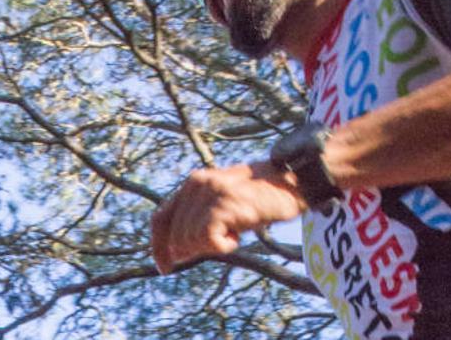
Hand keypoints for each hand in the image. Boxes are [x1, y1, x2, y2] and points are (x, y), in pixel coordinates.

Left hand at [150, 161, 304, 273]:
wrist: (293, 181)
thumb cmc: (260, 197)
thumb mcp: (222, 202)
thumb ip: (198, 217)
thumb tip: (177, 251)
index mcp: (191, 184)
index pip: (160, 219)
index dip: (158, 246)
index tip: (164, 268)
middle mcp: (195, 184)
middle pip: (175, 236)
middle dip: (192, 251)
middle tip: (221, 243)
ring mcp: (210, 194)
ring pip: (190, 240)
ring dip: (212, 247)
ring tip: (234, 233)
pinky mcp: (225, 205)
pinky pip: (208, 240)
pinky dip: (222, 247)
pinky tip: (237, 237)